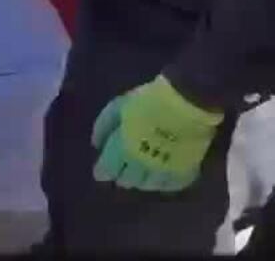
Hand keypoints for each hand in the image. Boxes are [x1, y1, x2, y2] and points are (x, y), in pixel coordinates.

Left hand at [91, 75, 222, 191]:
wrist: (189, 100)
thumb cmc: (149, 100)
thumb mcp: (118, 106)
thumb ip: (104, 126)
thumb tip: (96, 145)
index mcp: (124, 147)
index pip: (109, 169)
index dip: (103, 172)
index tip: (100, 173)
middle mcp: (143, 163)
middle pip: (129, 180)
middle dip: (123, 177)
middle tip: (121, 174)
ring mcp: (166, 169)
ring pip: (150, 185)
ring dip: (142, 182)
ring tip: (141, 175)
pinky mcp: (187, 169)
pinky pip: (173, 185)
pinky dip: (165, 184)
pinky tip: (162, 178)